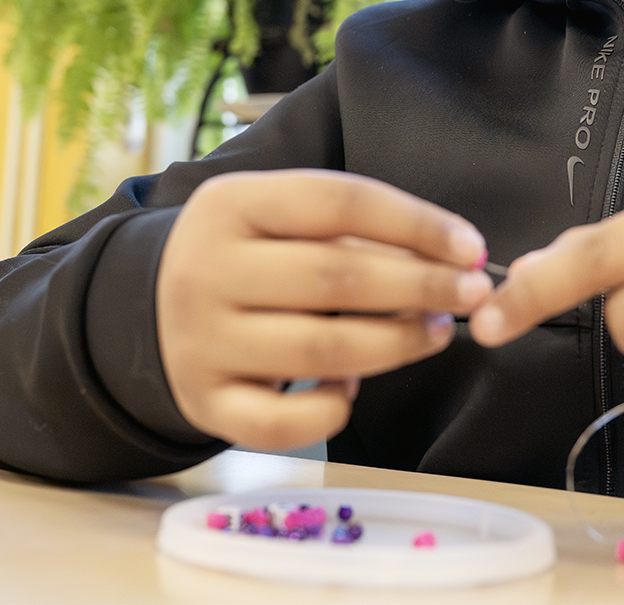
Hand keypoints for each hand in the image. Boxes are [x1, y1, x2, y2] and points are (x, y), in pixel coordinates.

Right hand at [156, 170, 491, 450]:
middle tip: (470, 295)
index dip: (416, 223)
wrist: (152, 305)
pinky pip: (282, 421)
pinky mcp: (204, 402)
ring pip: (320, 350)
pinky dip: (332, 409)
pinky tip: (354, 389)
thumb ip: (350, 228)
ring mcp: (199, 341)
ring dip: (396, 345)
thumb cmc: (247, 254)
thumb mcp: (278, 216)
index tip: (471, 247)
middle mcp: (206, 270)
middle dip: (421, 287)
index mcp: (231, 203)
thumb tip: (452, 257)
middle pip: (336, 278)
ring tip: (436, 333)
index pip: (340, 201)